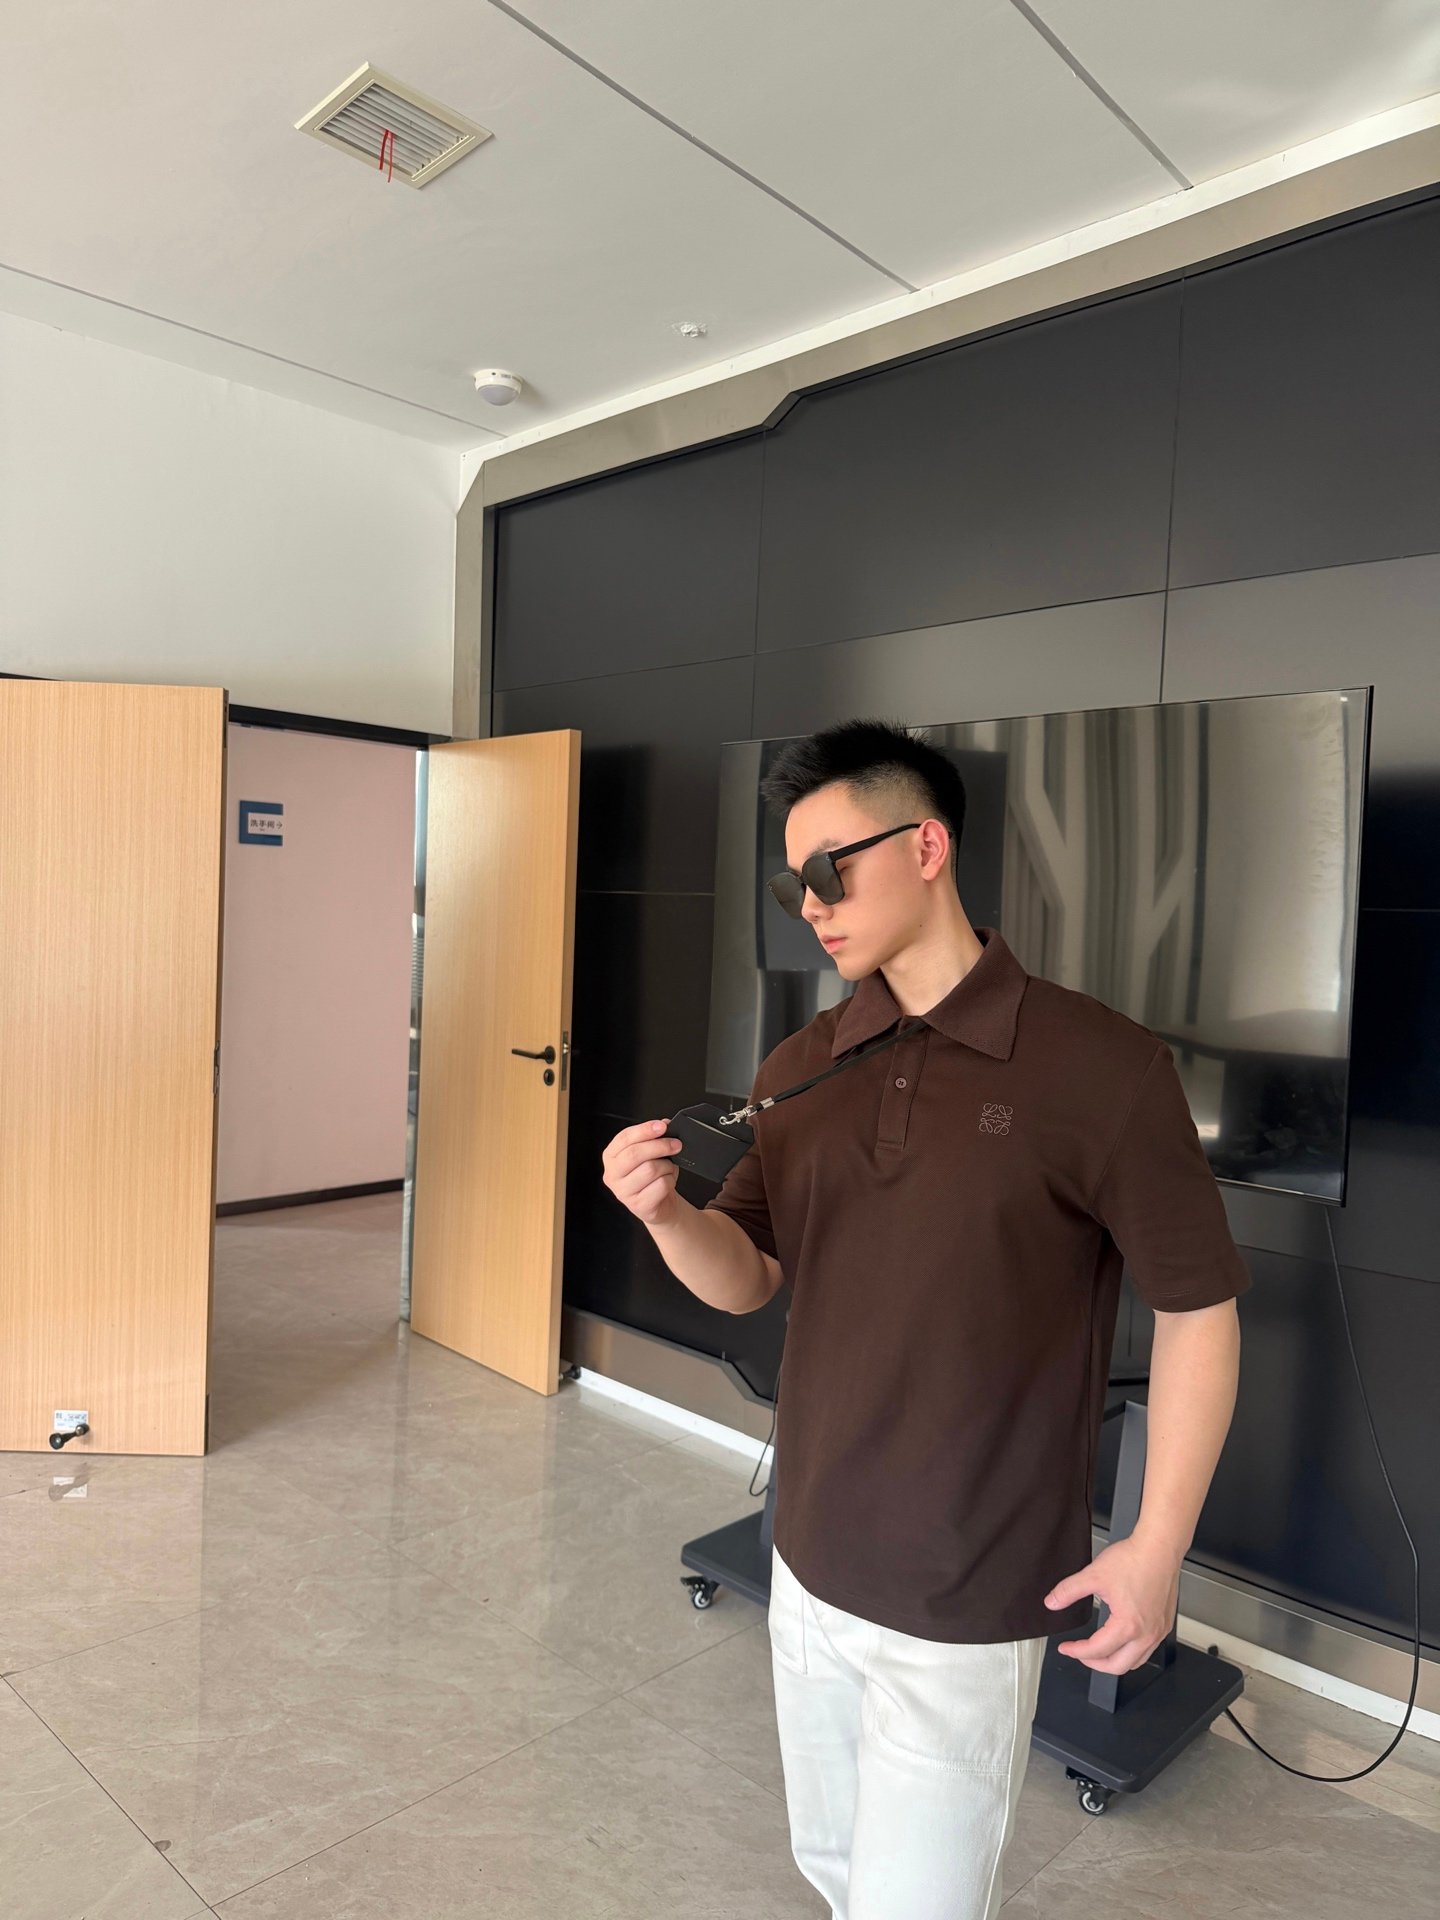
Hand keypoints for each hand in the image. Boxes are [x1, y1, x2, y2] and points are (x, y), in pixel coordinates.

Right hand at [601, 1118, 683, 1228]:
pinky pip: (660, 1185)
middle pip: (635, 1153)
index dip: (644, 1130)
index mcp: (611, 1157)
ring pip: (650, 1169)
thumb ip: (654, 1137)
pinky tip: (667, 1182)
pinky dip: (670, 1180)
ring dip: (667, 1166)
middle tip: (676, 1144)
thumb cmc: (653, 1176)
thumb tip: (664, 1124)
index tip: (662, 1126)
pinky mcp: (638, 1205)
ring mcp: (623, 1192)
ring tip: (669, 1168)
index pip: (624, 1138)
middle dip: (660, 1145)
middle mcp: (612, 1175)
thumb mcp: (651, 1153)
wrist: (660, 1204)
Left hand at [1042, 1534, 1180, 1672]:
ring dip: (1114, 1661)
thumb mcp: (1093, 1575)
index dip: (1076, 1651)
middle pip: (1118, 1666)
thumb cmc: (1134, 1559)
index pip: (1097, 1651)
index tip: (1066, 1648)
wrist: (1159, 1547)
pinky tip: (1121, 1640)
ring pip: (1136, 1662)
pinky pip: (1148, 1649)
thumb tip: (1052, 1602)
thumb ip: (1069, 1591)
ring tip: (1099, 1651)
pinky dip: (1131, 1651)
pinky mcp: (1165, 1624)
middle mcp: (1147, 1634)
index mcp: (1128, 1625)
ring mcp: (1159, 1631)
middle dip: (1094, 1664)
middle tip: (1080, 1654)